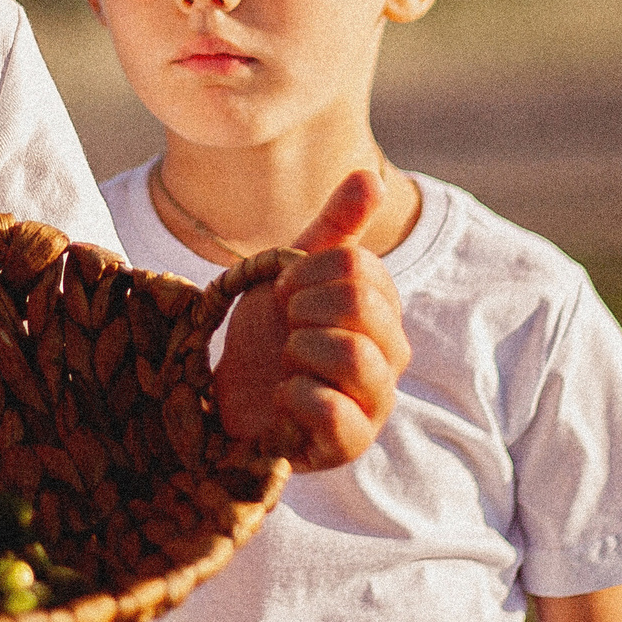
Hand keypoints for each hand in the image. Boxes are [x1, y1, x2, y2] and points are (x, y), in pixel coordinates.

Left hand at [214, 170, 411, 471]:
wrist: (229, 395)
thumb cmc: (270, 333)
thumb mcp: (295, 272)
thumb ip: (336, 228)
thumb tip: (370, 176)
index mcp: (383, 310)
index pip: (360, 268)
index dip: (306, 272)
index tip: (282, 291)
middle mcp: (391, 356)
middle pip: (362, 303)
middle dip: (302, 307)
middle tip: (284, 325)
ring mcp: (374, 403)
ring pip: (355, 355)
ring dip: (299, 348)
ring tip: (286, 361)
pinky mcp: (349, 446)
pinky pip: (334, 412)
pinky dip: (294, 395)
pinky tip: (282, 395)